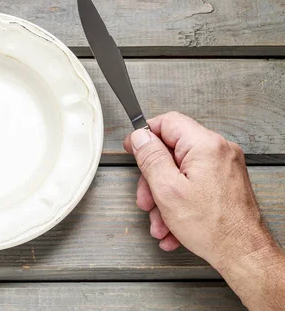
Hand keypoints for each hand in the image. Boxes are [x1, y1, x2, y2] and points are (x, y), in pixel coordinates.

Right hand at [124, 112, 284, 308]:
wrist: (243, 254)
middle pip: (172, 151)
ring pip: (180, 172)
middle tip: (147, 199)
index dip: (145, 135)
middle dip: (154, 179)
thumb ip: (151, 158)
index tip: (132, 148)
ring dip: (164, 197)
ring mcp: (224, 167)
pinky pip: (193, 184)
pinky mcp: (225, 182)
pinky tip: (173, 225)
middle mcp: (218, 151)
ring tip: (161, 222)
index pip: (167, 122)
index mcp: (205, 145)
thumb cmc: (213, 227)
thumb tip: (140, 137)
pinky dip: (179, 202)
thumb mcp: (167, 190)